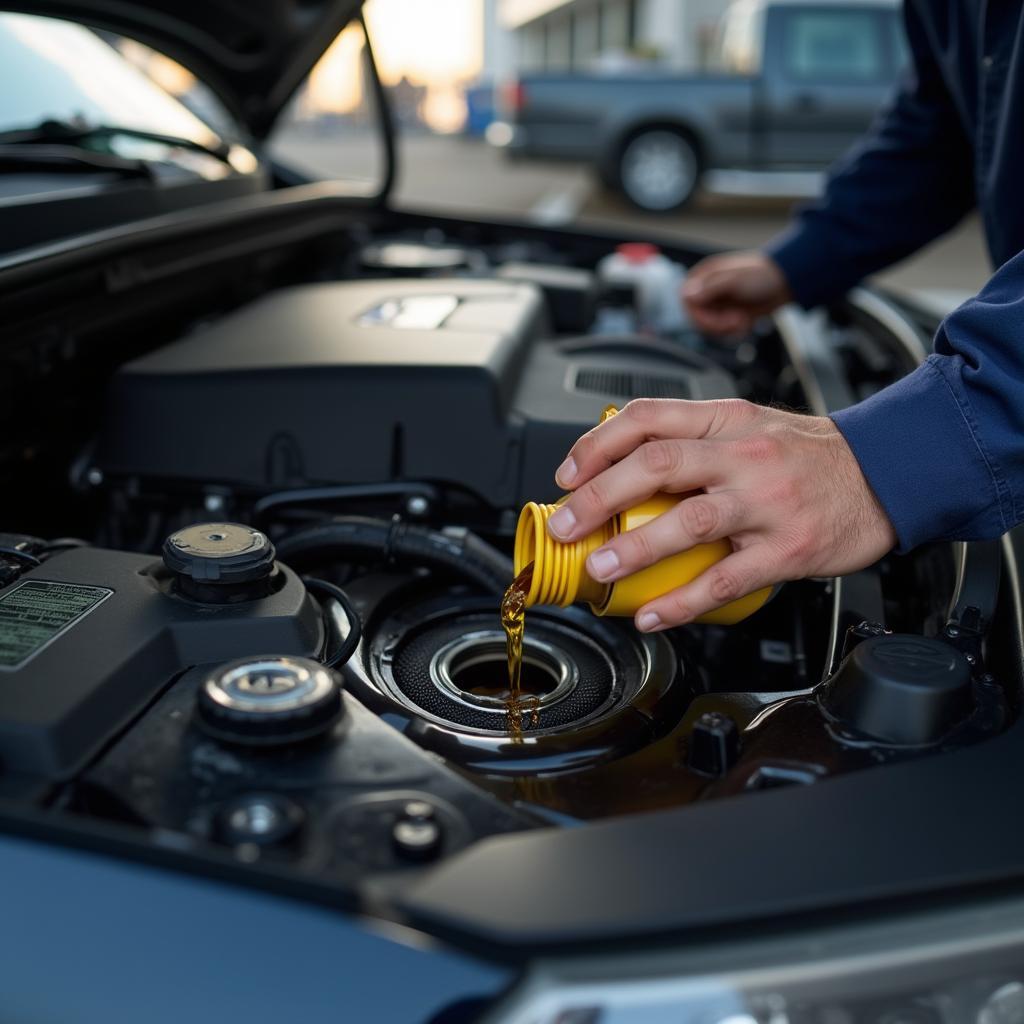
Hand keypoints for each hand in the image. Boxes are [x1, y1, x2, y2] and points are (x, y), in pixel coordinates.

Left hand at [546, 398, 895, 631]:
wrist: (885, 475)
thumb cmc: (808, 455)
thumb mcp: (749, 425)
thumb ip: (693, 437)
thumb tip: (621, 465)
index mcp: (726, 420)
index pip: (648, 419)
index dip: (597, 446)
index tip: (568, 476)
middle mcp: (743, 456)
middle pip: (657, 465)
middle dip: (599, 496)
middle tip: (565, 525)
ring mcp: (766, 504)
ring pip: (688, 522)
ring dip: (634, 548)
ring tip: (600, 568)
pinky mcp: (787, 550)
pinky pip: (726, 580)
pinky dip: (683, 602)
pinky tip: (652, 615)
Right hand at [683, 251, 791, 334]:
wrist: (785, 283)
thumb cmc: (761, 275)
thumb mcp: (735, 280)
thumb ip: (709, 288)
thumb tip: (685, 295)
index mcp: (703, 277)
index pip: (686, 302)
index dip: (698, 316)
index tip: (715, 320)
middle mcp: (707, 291)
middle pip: (697, 319)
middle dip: (716, 325)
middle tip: (736, 320)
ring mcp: (717, 305)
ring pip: (709, 329)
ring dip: (726, 329)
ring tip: (743, 320)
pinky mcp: (727, 316)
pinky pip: (722, 332)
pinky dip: (734, 331)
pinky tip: (746, 322)